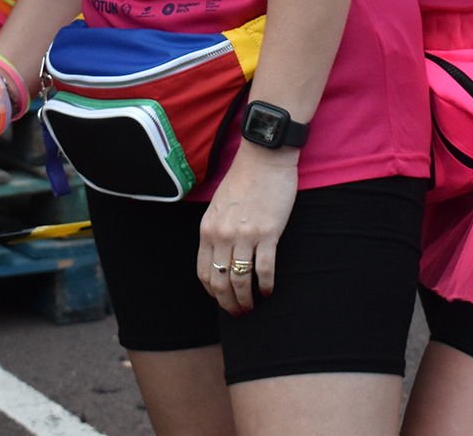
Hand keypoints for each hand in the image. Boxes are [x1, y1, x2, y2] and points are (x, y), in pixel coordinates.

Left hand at [195, 143, 298, 315]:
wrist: (264, 158)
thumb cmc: (243, 180)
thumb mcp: (218, 206)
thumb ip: (216, 231)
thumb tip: (221, 257)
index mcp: (207, 230)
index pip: (203, 273)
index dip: (212, 293)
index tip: (222, 300)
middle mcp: (222, 236)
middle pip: (220, 282)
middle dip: (229, 303)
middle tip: (239, 313)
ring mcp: (244, 235)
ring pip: (241, 281)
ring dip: (246, 300)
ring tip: (253, 306)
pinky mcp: (268, 233)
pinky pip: (264, 269)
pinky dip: (266, 285)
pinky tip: (269, 291)